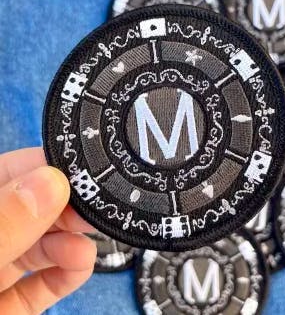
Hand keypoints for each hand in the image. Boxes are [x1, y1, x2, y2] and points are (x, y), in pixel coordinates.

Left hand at [0, 147, 96, 313]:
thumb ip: (5, 224)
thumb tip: (51, 182)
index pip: (12, 173)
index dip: (48, 166)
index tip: (85, 168)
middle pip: (34, 206)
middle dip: (68, 205)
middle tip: (93, 209)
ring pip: (42, 241)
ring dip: (72, 239)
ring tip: (83, 245)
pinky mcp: (12, 303)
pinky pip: (45, 281)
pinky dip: (69, 272)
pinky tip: (79, 265)